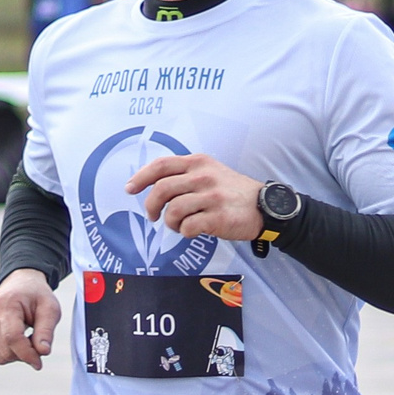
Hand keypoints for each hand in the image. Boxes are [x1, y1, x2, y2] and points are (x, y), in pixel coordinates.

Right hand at [0, 268, 62, 369]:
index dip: (27, 354)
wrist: (18, 285)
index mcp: (6, 305)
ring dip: (18, 354)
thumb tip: (43, 352)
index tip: (39, 363)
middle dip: (25, 353)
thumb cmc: (36, 297)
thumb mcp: (50, 309)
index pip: (12, 337)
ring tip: (27, 336)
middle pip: (6, 351)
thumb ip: (46, 331)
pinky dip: (10, 352)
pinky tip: (16, 337)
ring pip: (1, 356)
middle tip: (37, 340)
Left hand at [126, 152, 262, 241]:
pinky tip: (192, 231)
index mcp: (198, 162)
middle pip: (162, 189)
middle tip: (152, 216)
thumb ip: (185, 174)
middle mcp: (203, 176)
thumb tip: (152, 185)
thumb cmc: (231, 191)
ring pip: (173, 210)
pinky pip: (188, 227)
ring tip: (178, 225)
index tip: (130, 188)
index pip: (161, 165)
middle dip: (151, 206)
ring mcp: (211, 197)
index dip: (141, 177)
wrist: (263, 206)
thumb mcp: (210, 171)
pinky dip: (185, 232)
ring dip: (170, 222)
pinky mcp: (218, 217)